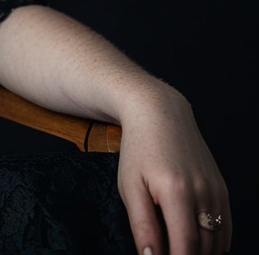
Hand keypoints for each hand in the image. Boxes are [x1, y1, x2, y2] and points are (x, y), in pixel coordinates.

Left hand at [116, 88, 231, 254]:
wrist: (160, 114)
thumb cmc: (139, 150)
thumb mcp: (129, 187)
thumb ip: (142, 226)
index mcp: (176, 192)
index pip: (185, 246)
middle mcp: (203, 192)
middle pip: (204, 247)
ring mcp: (217, 190)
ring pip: (218, 241)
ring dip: (201, 253)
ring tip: (178, 249)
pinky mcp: (223, 189)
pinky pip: (226, 227)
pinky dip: (214, 242)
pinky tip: (195, 244)